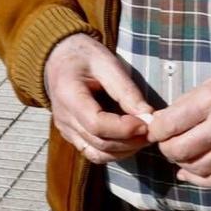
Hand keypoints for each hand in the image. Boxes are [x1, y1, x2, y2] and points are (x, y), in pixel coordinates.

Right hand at [42, 34, 154, 164]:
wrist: (59, 57)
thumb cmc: (84, 55)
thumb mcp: (107, 63)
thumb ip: (126, 90)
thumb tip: (148, 116)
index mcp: (68, 95)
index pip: (96, 124)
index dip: (124, 129)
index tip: (146, 123)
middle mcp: (63, 118)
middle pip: (99, 143)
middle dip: (129, 141)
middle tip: (152, 131)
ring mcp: (65, 130)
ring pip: (97, 154)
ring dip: (124, 151)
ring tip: (143, 137)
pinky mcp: (71, 136)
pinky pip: (93, 153)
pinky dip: (114, 152)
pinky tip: (129, 140)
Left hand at [143, 64, 210, 188]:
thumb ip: (185, 104)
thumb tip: (157, 125)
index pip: (170, 124)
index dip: (156, 130)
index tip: (155, 130)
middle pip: (180, 150)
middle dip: (166, 149)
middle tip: (167, 143)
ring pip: (196, 168)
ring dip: (182, 164)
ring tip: (181, 154)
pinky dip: (198, 179)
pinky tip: (189, 172)